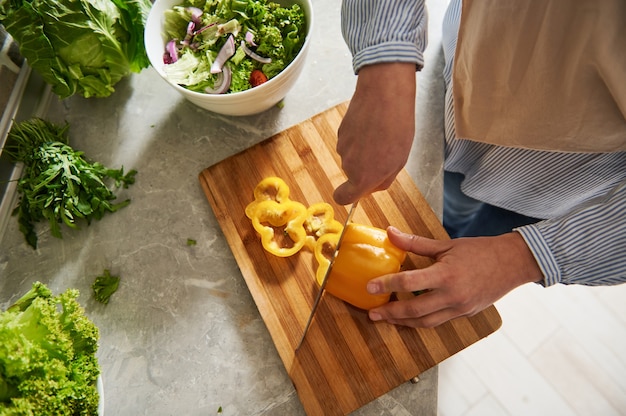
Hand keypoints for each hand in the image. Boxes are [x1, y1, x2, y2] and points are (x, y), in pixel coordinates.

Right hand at [333, 63, 416, 204]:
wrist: (384, 95)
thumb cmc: (396, 128)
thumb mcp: (399, 162)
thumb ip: (383, 180)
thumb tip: (372, 185)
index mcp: (363, 177)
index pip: (342, 197)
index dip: (347, 196)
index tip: (357, 189)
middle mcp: (348, 164)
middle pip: (353, 175)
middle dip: (366, 168)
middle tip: (385, 152)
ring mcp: (342, 146)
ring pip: (352, 157)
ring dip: (364, 151)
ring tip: (382, 135)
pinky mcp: (341, 131)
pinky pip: (350, 142)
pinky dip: (360, 137)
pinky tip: (373, 125)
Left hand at [366, 227, 543, 326]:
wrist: (512, 264)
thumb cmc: (479, 251)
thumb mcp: (445, 245)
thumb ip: (415, 242)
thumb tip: (390, 232)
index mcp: (446, 275)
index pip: (409, 283)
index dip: (386, 285)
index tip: (369, 287)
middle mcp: (452, 296)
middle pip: (414, 311)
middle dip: (390, 314)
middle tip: (372, 313)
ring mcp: (459, 308)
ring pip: (425, 322)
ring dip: (403, 322)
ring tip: (386, 318)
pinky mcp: (464, 314)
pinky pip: (437, 322)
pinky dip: (420, 321)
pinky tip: (408, 317)